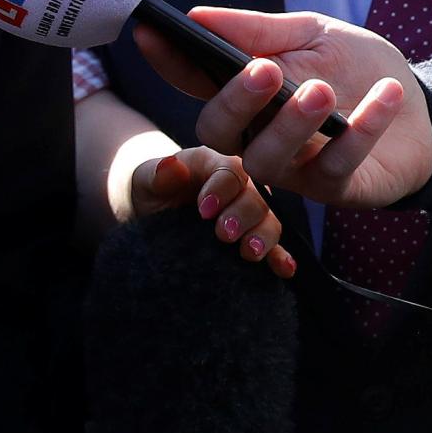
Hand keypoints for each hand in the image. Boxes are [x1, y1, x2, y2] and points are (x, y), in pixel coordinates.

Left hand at [125, 146, 295, 277]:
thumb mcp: (146, 180)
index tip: (203, 210)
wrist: (152, 214)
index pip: (229, 173)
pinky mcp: (252, 239)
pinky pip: (275, 248)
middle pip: (255, 198)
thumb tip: (172, 166)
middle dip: (242, 216)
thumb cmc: (152, 190)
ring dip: (263, 237)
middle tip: (224, 234)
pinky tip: (285, 269)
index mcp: (216, 164)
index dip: (220, 190)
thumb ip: (158, 174)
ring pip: (269, 222)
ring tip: (250, 252)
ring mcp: (250, 214)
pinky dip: (281, 258)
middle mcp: (240, 187)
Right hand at [133, 7, 423, 207]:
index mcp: (244, 96)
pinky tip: (385, 96)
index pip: (194, 82)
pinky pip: (336, 166)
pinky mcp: (335, 188)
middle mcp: (256, 135)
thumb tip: (196, 15)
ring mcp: (293, 168)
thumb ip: (260, 30)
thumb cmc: (360, 70)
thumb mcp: (314, 35)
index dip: (169, 62)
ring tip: (321, 89)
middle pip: (219, 132)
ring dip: (291, 123)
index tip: (151, 34)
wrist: (427, 111)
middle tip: (262, 69)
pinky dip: (362, 129)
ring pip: (266, 159)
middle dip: (234, 101)